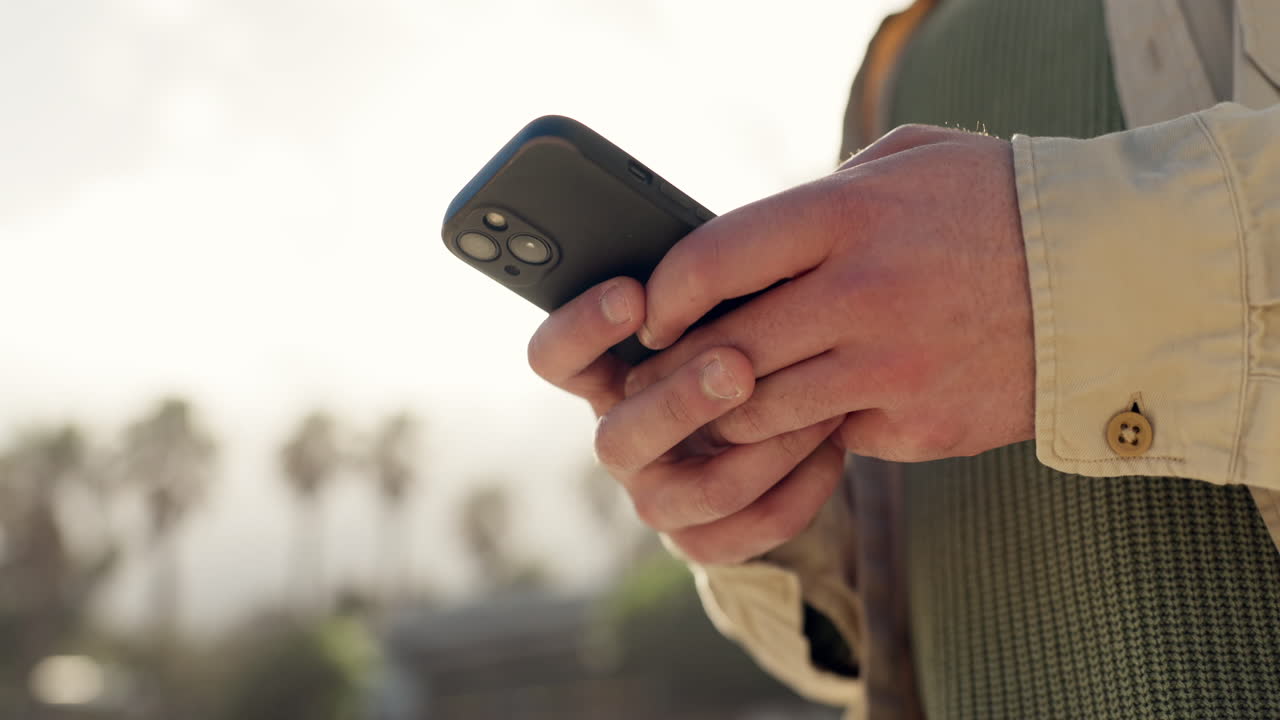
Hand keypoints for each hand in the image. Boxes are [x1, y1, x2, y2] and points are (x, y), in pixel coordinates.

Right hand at [527, 277, 845, 563]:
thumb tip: (726, 251)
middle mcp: (622, 439)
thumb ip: (705, 286)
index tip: (634, 295)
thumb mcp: (722, 302)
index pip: (555, 358)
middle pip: (619, 437)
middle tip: (736, 363)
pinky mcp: (705, 540)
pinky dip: (799, 488)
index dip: (582, 329)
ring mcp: (659, 495)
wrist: (792, 412)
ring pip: (692, 494)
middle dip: (680, 401)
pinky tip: (834, 444)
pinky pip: (748, 529)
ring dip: (759, 450)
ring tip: (816, 408)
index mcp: (607, 375)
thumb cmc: (748, 335)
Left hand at [628, 125, 1034, 461]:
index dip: (667, 292)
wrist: (1110, 282)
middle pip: (727, 349)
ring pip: (762, 410)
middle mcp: (864, 295)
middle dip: (680, 368)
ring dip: (730, 410)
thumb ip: (823, 195)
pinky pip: (830, 438)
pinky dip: (808, 430)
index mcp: (851, 215)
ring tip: (721, 400)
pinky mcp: (918, 425)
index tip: (653, 311)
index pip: (716, 258)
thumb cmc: (998, 206)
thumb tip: (749, 246)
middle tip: (665, 372)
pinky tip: (809, 412)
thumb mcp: (910, 162)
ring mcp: (892, 369)